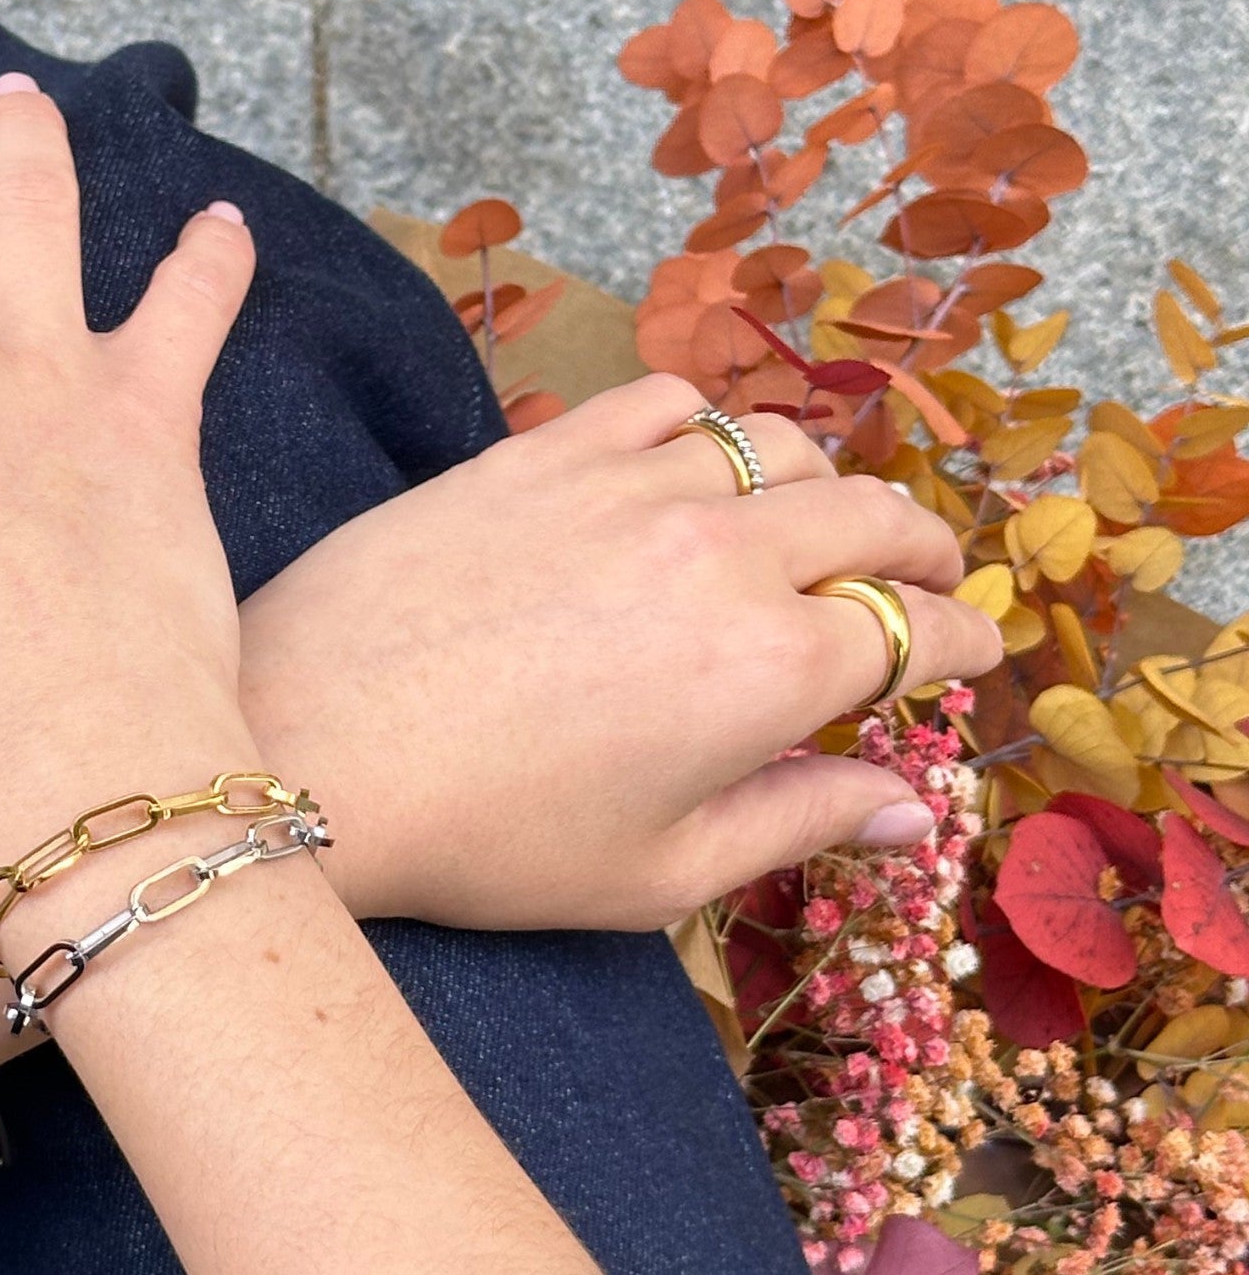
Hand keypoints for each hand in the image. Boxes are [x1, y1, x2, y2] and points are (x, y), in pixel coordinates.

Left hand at [239, 372, 1000, 931]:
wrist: (309, 753)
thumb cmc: (483, 840)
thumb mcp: (657, 872)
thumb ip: (798, 825)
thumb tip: (911, 809)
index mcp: (773, 673)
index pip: (915, 633)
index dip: (958, 646)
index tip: (964, 656)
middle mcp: (725, 559)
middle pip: (875, 519)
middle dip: (920, 554)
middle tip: (921, 582)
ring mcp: (633, 488)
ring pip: (782, 446)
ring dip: (823, 486)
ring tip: (816, 524)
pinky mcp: (545, 450)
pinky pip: (666, 401)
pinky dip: (706, 428)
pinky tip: (694, 466)